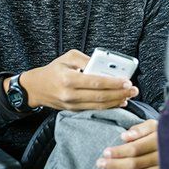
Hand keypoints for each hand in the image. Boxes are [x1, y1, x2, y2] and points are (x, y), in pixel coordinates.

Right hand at [3, 49, 137, 109]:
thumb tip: (103, 65)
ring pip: (99, 106)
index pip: (96, 82)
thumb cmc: (53, 70)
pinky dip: (108, 107)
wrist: (35, 88)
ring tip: (129, 96)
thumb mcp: (68, 57)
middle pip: (100, 96)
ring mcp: (72, 105)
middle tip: (134, 90)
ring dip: (116, 101)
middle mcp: (70, 94)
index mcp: (69, 79)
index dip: (113, 83)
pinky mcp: (73, 110)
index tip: (127, 81)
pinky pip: (94, 109)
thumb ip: (86, 60)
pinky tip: (119, 102)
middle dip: (119, 94)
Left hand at [96, 119, 159, 168]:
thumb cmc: (161, 132)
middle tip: (100, 164)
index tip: (105, 152)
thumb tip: (124, 137)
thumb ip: (139, 129)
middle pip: (135, 163)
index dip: (119, 152)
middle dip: (115, 164)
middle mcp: (164, 155)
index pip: (135, 148)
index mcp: (159, 139)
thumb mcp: (152, 124)